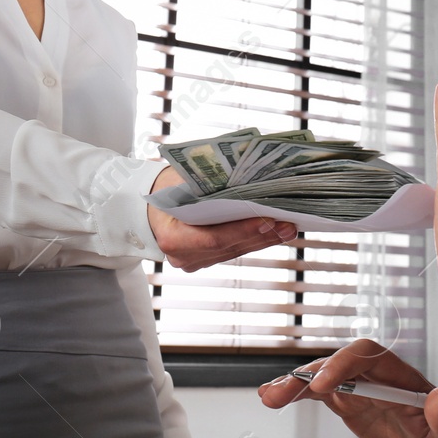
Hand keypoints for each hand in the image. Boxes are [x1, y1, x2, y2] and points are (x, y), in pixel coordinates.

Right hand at [147, 165, 296, 271]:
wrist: (148, 203)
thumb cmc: (167, 186)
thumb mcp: (184, 180)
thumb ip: (211, 184)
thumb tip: (250, 176)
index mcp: (172, 237)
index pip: (214, 238)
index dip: (243, 231)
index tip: (268, 220)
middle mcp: (182, 256)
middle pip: (230, 247)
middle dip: (262, 235)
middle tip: (288, 223)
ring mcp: (193, 262)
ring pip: (235, 251)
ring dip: (264, 240)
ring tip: (289, 228)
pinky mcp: (204, 260)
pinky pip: (232, 250)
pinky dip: (254, 240)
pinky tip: (275, 232)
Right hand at [256, 340, 437, 437]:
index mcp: (402, 377)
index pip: (368, 357)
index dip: (344, 364)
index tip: (325, 385)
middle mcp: (378, 376)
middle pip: (338, 362)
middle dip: (310, 374)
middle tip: (285, 393)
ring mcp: (362, 387)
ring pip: (323, 375)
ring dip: (296, 383)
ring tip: (270, 398)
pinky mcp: (351, 402)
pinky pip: (319, 392)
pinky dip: (297, 394)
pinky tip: (273, 398)